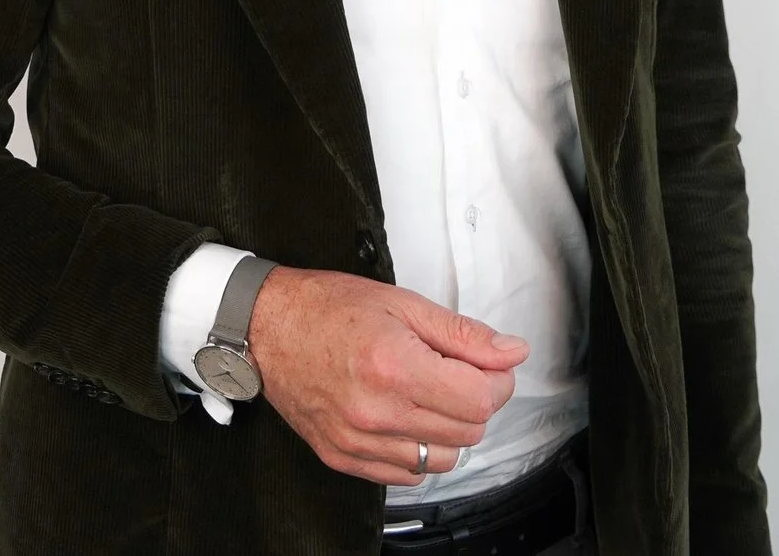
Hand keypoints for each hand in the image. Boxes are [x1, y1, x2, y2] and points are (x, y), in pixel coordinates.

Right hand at [246, 265, 528, 485]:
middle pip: (468, 433)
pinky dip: (419, 450)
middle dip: (477, 401)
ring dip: (450, 429)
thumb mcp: (403, 303)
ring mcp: (358, 441)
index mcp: (395, 367)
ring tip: (431, 393)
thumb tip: (512, 353)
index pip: (480, 400)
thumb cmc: (328, 308)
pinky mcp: (343, 457)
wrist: (265, 327)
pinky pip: (407, 474)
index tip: (490, 364)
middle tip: (460, 372)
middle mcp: (377, 412)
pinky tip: (408, 417)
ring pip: (442, 460)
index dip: (497, 380)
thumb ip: (464, 334)